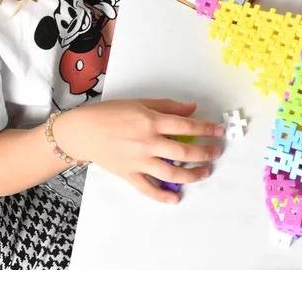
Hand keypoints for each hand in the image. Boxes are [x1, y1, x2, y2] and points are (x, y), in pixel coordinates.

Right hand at [54, 98, 222, 203]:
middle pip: (183, 151)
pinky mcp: (129, 174)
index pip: (186, 126)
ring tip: (205, 172)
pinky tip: (176, 198)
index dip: (206, 129)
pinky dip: (163, 196)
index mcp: (151, 121)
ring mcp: (138, 161)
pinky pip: (148, 189)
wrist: (82, 131)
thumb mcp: (140, 103)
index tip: (219, 131)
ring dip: (192, 174)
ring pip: (171, 172)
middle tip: (216, 152)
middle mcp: (147, 142)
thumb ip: (168, 107)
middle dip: (205, 153)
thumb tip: (191, 108)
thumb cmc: (109, 113)